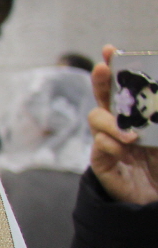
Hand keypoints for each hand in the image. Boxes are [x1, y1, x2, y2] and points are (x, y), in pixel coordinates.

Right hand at [90, 44, 157, 205]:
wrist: (157, 197)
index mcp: (134, 116)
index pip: (121, 87)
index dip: (114, 68)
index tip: (111, 50)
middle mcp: (117, 125)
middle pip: (102, 96)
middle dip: (100, 80)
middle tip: (101, 68)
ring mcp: (106, 141)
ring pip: (96, 119)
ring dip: (112, 123)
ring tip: (131, 137)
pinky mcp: (102, 162)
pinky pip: (98, 146)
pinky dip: (109, 145)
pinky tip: (123, 150)